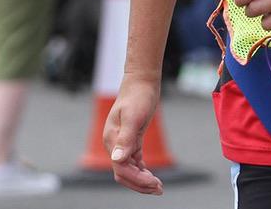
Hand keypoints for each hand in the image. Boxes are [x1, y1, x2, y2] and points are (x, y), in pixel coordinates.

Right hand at [103, 77, 163, 194]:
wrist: (142, 81)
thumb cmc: (138, 96)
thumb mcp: (133, 117)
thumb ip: (125, 139)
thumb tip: (117, 160)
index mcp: (111, 140)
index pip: (121, 169)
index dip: (137, 180)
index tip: (155, 183)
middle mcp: (114, 144)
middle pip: (123, 173)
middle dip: (140, 184)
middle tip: (159, 189)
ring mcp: (122, 142)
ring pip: (129, 169)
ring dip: (142, 180)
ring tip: (159, 186)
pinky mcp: (132, 139)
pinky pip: (134, 162)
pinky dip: (142, 171)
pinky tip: (152, 176)